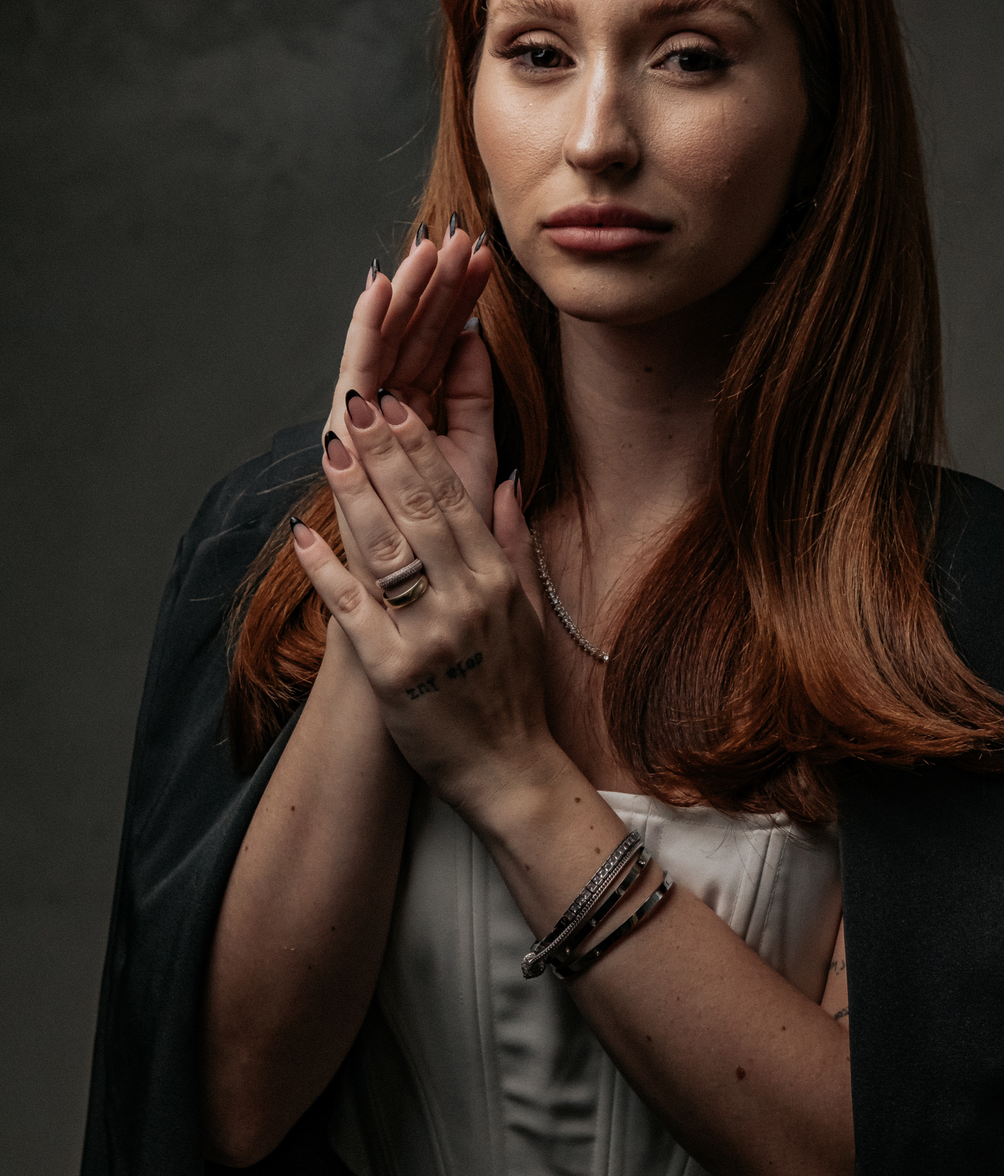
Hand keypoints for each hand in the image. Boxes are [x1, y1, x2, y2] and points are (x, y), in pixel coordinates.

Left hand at [295, 384, 550, 810]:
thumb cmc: (514, 691)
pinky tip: (303, 533)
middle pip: (418, 510)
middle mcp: (466, 601)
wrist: (508, 770)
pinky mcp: (393, 673)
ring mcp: (429, 636)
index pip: (454, 496)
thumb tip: (507, 481)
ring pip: (384, 549)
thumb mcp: (528, 612)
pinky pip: (352, 610)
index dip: (420, 448)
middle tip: (355, 405)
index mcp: (496, 580)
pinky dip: (326, 570)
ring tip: (330, 449)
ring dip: (353, 494)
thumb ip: (513, 542)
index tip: (395, 405)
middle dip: (383, 452)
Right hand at [323, 225, 494, 592]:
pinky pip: (356, 370)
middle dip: (435, 284)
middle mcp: (386, 412)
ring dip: (404, 291)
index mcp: (420, 414)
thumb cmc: (444, 542)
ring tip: (427, 246)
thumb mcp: (475, 459)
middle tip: (461, 235)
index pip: (443, 344)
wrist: (413, 605)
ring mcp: (364, 420)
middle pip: (413, 335)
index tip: (488, 257)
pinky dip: (367, 326)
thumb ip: (475, 401)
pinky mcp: (345, 434)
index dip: (462, 299)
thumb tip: (477, 339)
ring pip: (385, 342)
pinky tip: (380, 283)